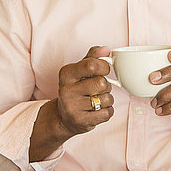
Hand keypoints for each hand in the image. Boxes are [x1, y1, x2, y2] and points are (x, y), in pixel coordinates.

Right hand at [29, 46, 114, 161]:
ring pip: (107, 99)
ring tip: (96, 100)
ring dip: (107, 99)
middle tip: (98, 88)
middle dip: (106, 86)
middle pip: (102, 83)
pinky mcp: (80, 121)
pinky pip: (107, 113)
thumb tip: (106, 49)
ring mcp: (72, 107)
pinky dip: (107, 111)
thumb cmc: (76, 89)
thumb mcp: (80, 70)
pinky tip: (96, 110)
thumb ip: (93, 57)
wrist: (63, 117)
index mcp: (66, 73)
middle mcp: (66, 90)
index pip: (92, 65)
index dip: (104, 67)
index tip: (103, 70)